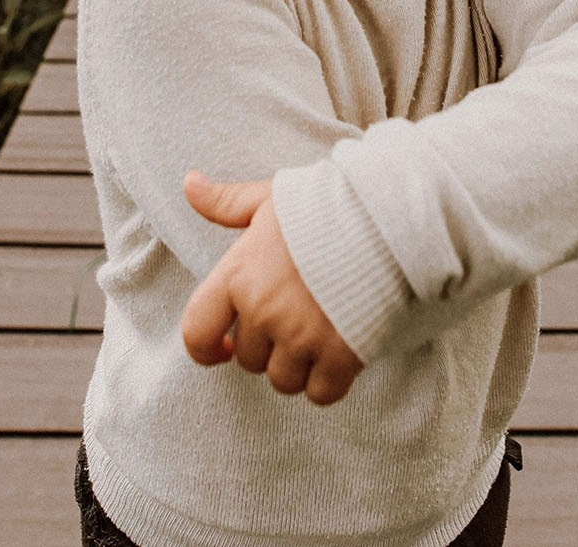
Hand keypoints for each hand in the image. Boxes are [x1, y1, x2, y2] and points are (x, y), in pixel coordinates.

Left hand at [178, 171, 363, 406]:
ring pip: (283, 380)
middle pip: (249, 360)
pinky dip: (328, 381)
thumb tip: (189, 184)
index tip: (223, 347)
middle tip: (295, 316)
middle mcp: (263, 312)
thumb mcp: (270, 199)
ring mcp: (302, 337)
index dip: (206, 349)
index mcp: (238, 276)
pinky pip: (320, 393)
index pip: (196, 332)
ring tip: (317, 334)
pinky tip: (339, 353)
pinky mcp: (341, 356)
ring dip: (297, 365)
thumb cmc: (327, 207)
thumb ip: (226, 202)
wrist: (388, 219)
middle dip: (268, 345)